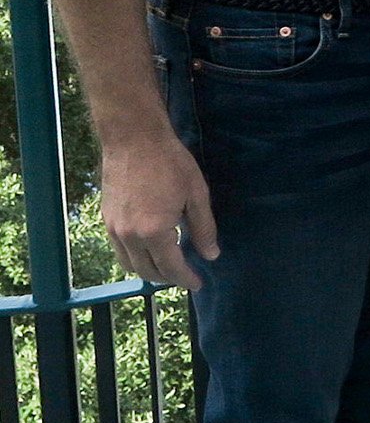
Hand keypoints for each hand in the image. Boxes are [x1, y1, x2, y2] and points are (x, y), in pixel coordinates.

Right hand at [101, 129, 217, 289]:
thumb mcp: (196, 194)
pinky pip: (119, 250)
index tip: (198, 283)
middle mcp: (129, 236)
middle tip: (186, 275)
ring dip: (149, 270)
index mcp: (153, 232)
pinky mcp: (106, 220)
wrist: (134, 139)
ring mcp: (113, 229)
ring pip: (130, 264)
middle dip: (168, 278)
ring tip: (169, 266)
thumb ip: (203, 228)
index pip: (171, 267)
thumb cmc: (170, 163)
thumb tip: (210, 255)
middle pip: (147, 271)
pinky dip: (135, 257)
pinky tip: (150, 249)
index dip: (186, 278)